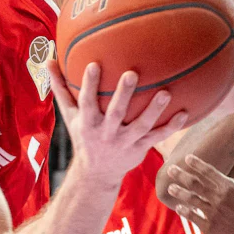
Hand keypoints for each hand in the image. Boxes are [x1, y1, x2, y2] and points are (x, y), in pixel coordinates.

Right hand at [48, 62, 186, 182]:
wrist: (96, 173)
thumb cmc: (83, 136)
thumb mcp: (69, 115)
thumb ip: (61, 88)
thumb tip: (49, 60)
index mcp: (88, 123)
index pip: (87, 102)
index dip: (90, 85)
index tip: (94, 64)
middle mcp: (107, 133)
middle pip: (115, 113)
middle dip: (123, 94)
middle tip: (132, 73)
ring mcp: (125, 142)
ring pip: (141, 125)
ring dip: (154, 110)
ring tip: (166, 92)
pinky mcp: (140, 148)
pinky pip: (157, 137)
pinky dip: (171, 126)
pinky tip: (185, 112)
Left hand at [164, 155, 233, 233]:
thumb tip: (226, 178)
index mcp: (232, 188)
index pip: (210, 172)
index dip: (197, 164)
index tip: (187, 158)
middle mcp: (221, 198)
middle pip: (195, 183)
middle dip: (181, 175)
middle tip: (170, 169)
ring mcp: (214, 213)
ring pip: (191, 199)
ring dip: (178, 192)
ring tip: (170, 188)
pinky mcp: (210, 229)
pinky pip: (192, 217)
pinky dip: (184, 211)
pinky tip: (178, 207)